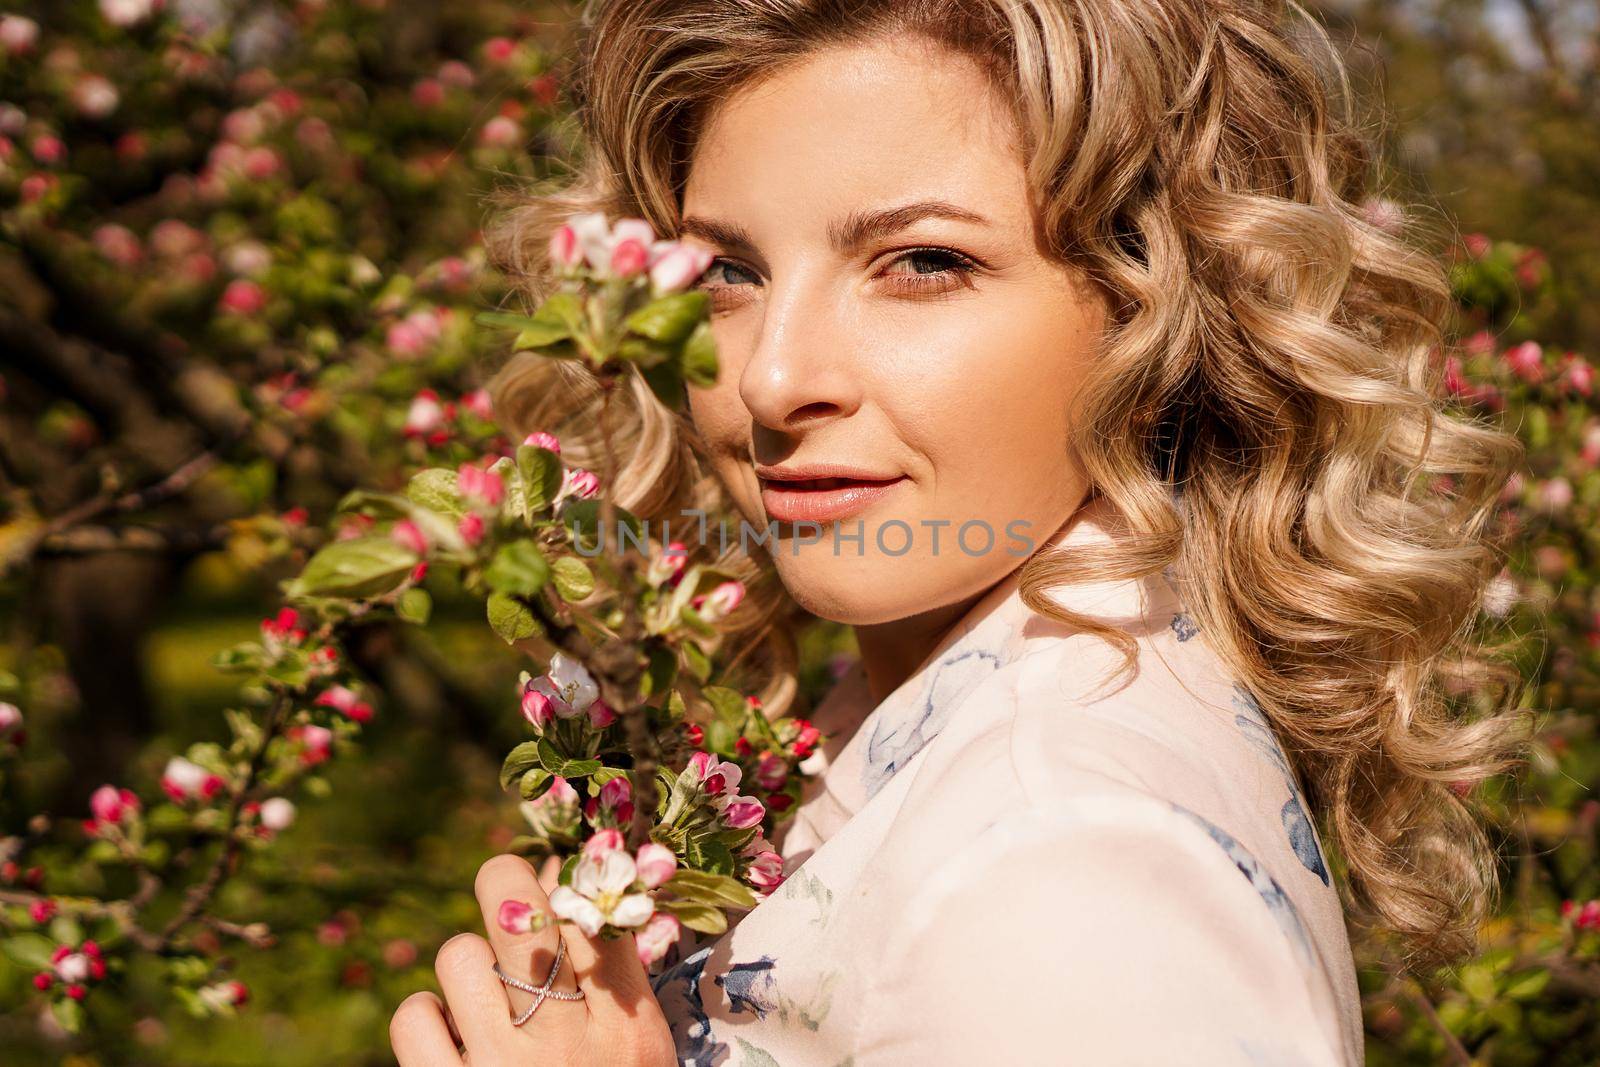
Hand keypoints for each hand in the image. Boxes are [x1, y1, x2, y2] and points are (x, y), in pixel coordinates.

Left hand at [390, 853, 675, 1064]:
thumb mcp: (638, 1052)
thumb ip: (614, 983)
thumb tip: (559, 887)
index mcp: (626, 1026)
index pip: (593, 912)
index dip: (566, 882)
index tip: (553, 886)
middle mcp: (565, 1040)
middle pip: (517, 907)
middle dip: (505, 878)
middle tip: (504, 887)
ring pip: (459, 955)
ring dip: (467, 967)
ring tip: (483, 995)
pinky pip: (413, 1015)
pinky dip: (426, 1019)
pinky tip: (449, 1035)